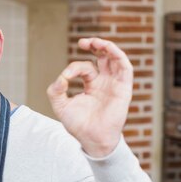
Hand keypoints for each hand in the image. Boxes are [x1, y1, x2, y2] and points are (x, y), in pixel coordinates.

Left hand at [47, 37, 132, 156]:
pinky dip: (118, 56)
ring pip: (116, 59)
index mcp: (92, 85)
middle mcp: (104, 82)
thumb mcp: (60, 106)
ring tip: (95, 42)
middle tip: (83, 42)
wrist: (92, 139)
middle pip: (103, 57)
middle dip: (95, 45)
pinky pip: (125, 68)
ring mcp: (115, 84)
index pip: (84, 67)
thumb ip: (55, 91)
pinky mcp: (124, 88)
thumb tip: (60, 78)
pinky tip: (108, 49)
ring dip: (107, 47)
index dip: (73, 68)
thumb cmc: (78, 125)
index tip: (65, 77)